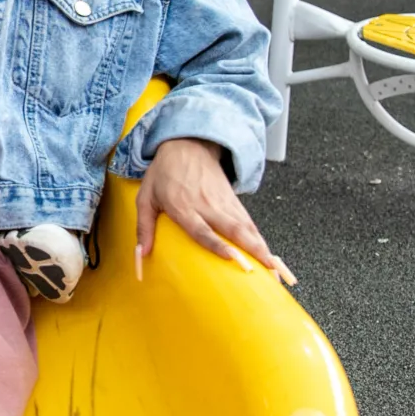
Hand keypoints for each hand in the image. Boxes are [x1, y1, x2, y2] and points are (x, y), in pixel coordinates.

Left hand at [134, 137, 294, 285]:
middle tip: (266, 270)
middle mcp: (207, 206)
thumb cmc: (164, 173)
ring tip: (274, 268)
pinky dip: (259, 238)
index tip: (231, 258)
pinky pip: (248, 222)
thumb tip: (140, 255)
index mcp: (183, 207)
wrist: (188, 145)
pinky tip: (267, 253)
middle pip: (233, 230)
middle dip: (252, 251)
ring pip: (246, 227)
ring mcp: (223, 203)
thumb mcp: (145, 197)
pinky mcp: (233, 200)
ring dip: (261, 247)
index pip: (202, 229)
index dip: (217, 244)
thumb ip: (143, 227)